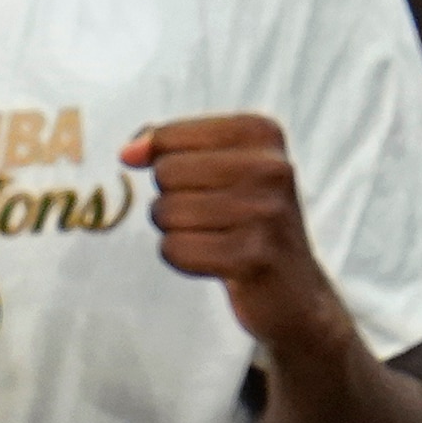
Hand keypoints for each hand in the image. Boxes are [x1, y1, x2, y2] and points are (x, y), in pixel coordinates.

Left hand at [120, 111, 347, 352]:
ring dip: (176, 230)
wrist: (293, 290)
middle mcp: (271, 167)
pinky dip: (182, 258)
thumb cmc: (245, 218)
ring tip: (214, 237)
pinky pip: (174, 249)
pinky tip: (214, 261)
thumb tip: (127, 153)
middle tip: (210, 216)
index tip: (192, 182)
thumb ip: (168, 147)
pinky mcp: (252, 258)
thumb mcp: (220, 166)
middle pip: (166, 173)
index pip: (170, 136)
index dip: (162, 162)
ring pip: (165, 212)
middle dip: (171, 199)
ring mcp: (265, 213)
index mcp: (262, 132)